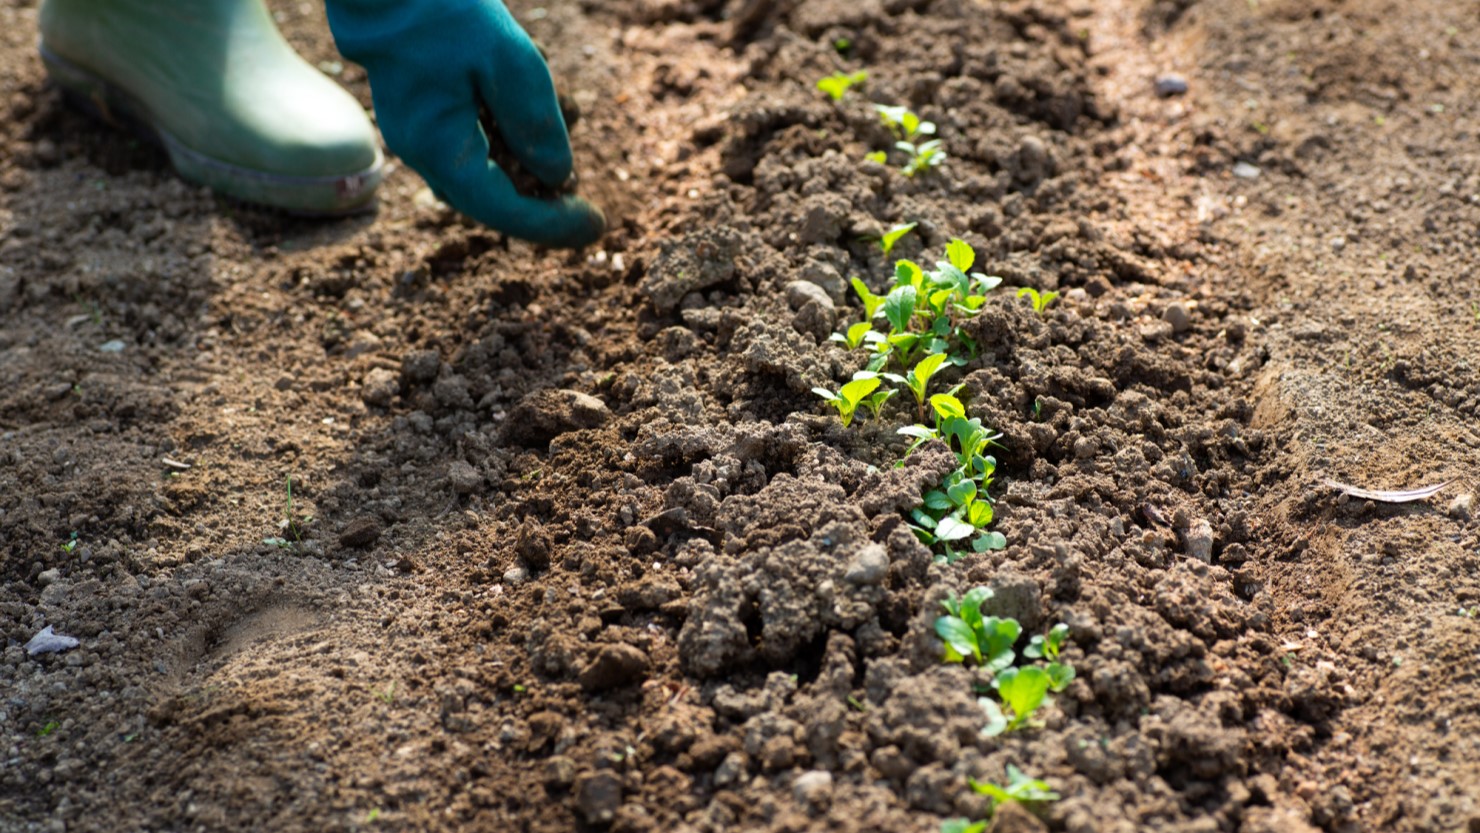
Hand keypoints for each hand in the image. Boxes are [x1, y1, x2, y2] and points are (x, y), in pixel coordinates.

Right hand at [325, 0, 604, 247]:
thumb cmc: (444, 12)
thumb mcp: (509, 62)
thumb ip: (536, 125)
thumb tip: (558, 177)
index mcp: (440, 151)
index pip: (504, 210)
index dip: (553, 225)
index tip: (597, 224)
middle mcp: (424, 153)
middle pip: (494, 199)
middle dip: (544, 195)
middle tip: (585, 190)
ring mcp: (420, 133)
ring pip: (487, 168)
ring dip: (533, 152)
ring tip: (569, 109)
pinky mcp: (425, 111)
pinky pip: (475, 140)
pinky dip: (512, 129)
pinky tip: (536, 88)